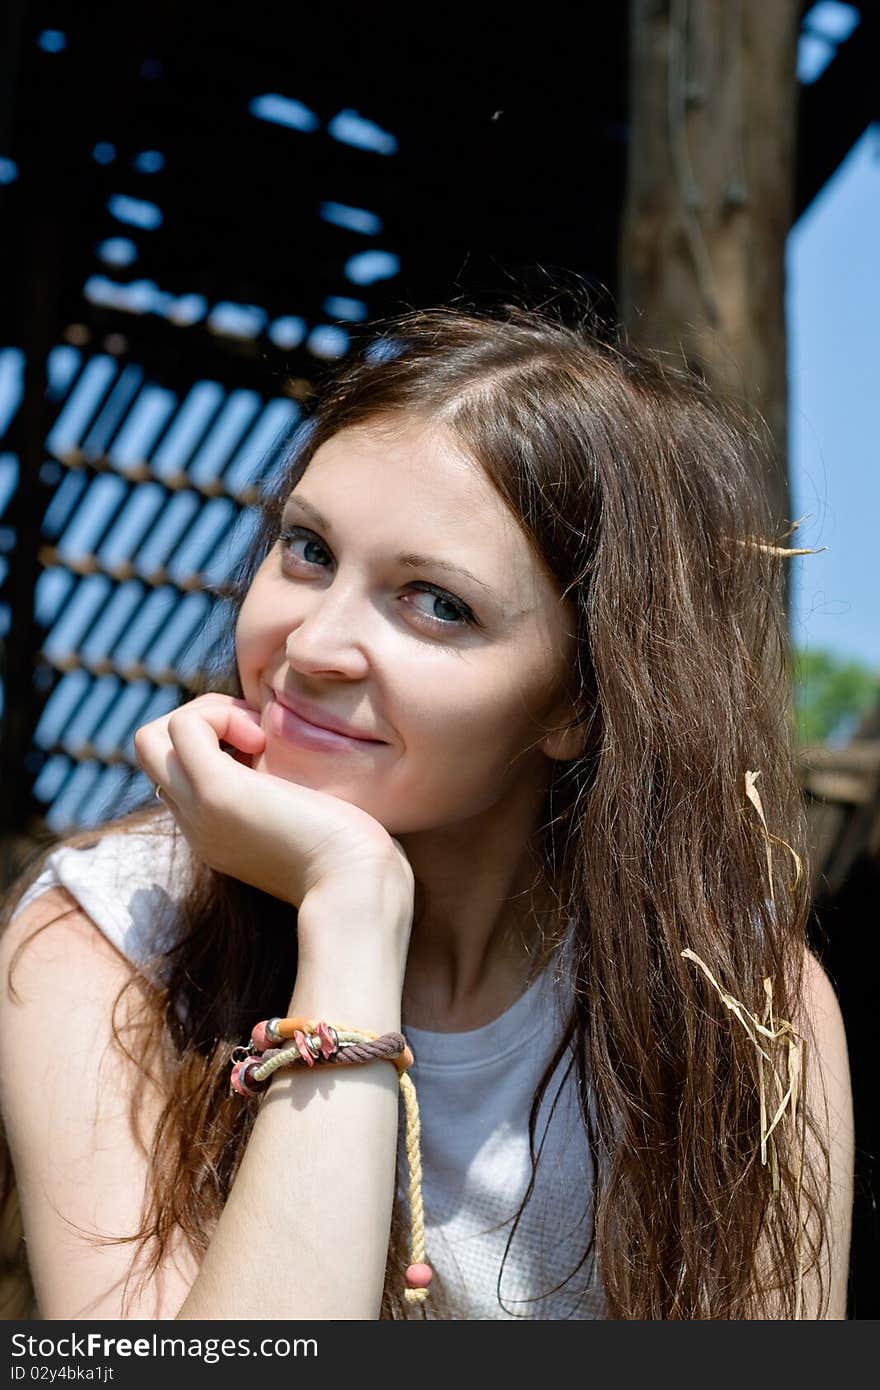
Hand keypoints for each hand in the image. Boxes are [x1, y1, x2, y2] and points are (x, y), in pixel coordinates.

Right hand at [133, 694, 414, 919]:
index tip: (269, 749)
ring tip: (258, 735)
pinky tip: (263, 741)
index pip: (179, 774)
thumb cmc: (354, 856)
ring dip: (206, 714)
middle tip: (256, 732)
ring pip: (151, 738)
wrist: (359, 887)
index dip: (217, 742)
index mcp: (216, 832)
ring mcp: (200, 809)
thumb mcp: (307, 816)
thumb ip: (284, 788)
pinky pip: (184, 726)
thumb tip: (280, 745)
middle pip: (153, 753)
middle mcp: (197, 823)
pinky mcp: (217, 792)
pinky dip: (221, 714)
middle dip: (201, 720)